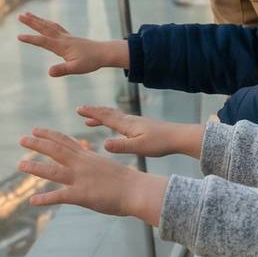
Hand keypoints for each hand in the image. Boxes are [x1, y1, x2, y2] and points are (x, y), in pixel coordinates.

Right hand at [17, 11, 127, 76]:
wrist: (104, 53)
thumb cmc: (91, 61)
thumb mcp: (76, 69)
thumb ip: (62, 70)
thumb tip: (49, 72)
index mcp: (62, 46)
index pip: (43, 41)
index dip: (30, 39)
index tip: (19, 36)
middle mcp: (62, 38)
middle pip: (44, 28)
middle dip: (31, 22)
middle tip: (19, 15)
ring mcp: (66, 36)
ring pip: (49, 25)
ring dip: (37, 20)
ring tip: (27, 14)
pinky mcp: (69, 37)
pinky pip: (55, 27)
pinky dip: (47, 22)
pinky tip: (44, 22)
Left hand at [19, 127, 167, 224]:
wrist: (137, 190)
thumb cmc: (125, 181)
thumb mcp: (105, 165)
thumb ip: (91, 161)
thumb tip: (85, 156)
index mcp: (87, 157)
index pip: (65, 141)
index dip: (48, 135)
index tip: (35, 130)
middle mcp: (81, 164)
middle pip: (55, 150)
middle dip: (37, 144)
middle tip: (21, 140)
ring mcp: (80, 179)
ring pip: (53, 171)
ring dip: (35, 167)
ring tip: (20, 165)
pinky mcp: (81, 195)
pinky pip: (59, 196)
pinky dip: (45, 199)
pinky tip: (32, 201)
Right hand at [75, 104, 203, 159]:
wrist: (178, 137)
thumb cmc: (160, 143)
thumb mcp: (139, 147)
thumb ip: (121, 146)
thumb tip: (104, 144)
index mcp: (127, 125)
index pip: (106, 117)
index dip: (91, 113)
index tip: (79, 109)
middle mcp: (130, 120)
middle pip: (108, 113)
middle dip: (93, 112)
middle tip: (80, 110)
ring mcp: (136, 122)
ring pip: (114, 116)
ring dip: (101, 117)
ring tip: (91, 120)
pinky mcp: (141, 126)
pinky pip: (121, 121)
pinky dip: (112, 121)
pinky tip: (114, 127)